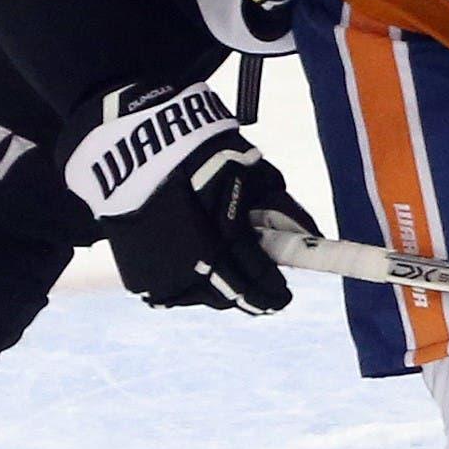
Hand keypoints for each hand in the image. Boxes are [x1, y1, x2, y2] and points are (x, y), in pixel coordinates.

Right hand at [63, 79, 318, 313]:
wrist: (133, 151)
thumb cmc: (201, 156)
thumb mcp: (251, 174)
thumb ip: (283, 209)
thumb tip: (315, 233)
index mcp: (218, 243)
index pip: (254, 282)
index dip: (272, 293)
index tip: (283, 297)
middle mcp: (188, 269)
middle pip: (228, 296)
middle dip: (246, 288)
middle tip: (255, 275)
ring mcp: (160, 278)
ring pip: (200, 297)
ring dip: (216, 285)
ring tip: (218, 256)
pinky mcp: (139, 279)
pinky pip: (172, 294)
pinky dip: (187, 282)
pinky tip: (191, 258)